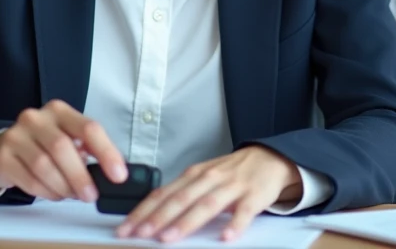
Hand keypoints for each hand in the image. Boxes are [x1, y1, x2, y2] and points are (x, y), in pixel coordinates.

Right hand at [0, 99, 125, 201]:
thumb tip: (112, 170)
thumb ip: (87, 149)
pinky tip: (54, 194)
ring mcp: (16, 135)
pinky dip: (46, 192)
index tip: (118, 175)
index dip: (106, 152)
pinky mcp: (3, 156)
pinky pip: (29, 180)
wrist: (0, 151)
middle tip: (91, 195)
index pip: (88, 127)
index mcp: (59, 111)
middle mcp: (36, 118)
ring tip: (71, 195)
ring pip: (44, 166)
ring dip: (63, 186)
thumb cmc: (41, 146)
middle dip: (80, 176)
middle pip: (63, 147)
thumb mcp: (67, 139)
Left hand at [116, 146, 300, 242]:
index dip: (143, 210)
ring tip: (170, 237)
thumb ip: (181, 192)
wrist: (269, 158)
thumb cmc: (231, 173)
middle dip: (158, 217)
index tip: (126, 227)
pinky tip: (225, 237)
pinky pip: (243, 212)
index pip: (163, 193)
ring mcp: (232, 187)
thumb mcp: (203, 177)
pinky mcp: (253, 197)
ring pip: (207, 205)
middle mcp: (210, 178)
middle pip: (181, 198)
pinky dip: (234, 225)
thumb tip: (151, 214)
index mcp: (194, 175)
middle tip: (141, 233)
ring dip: (186, 222)